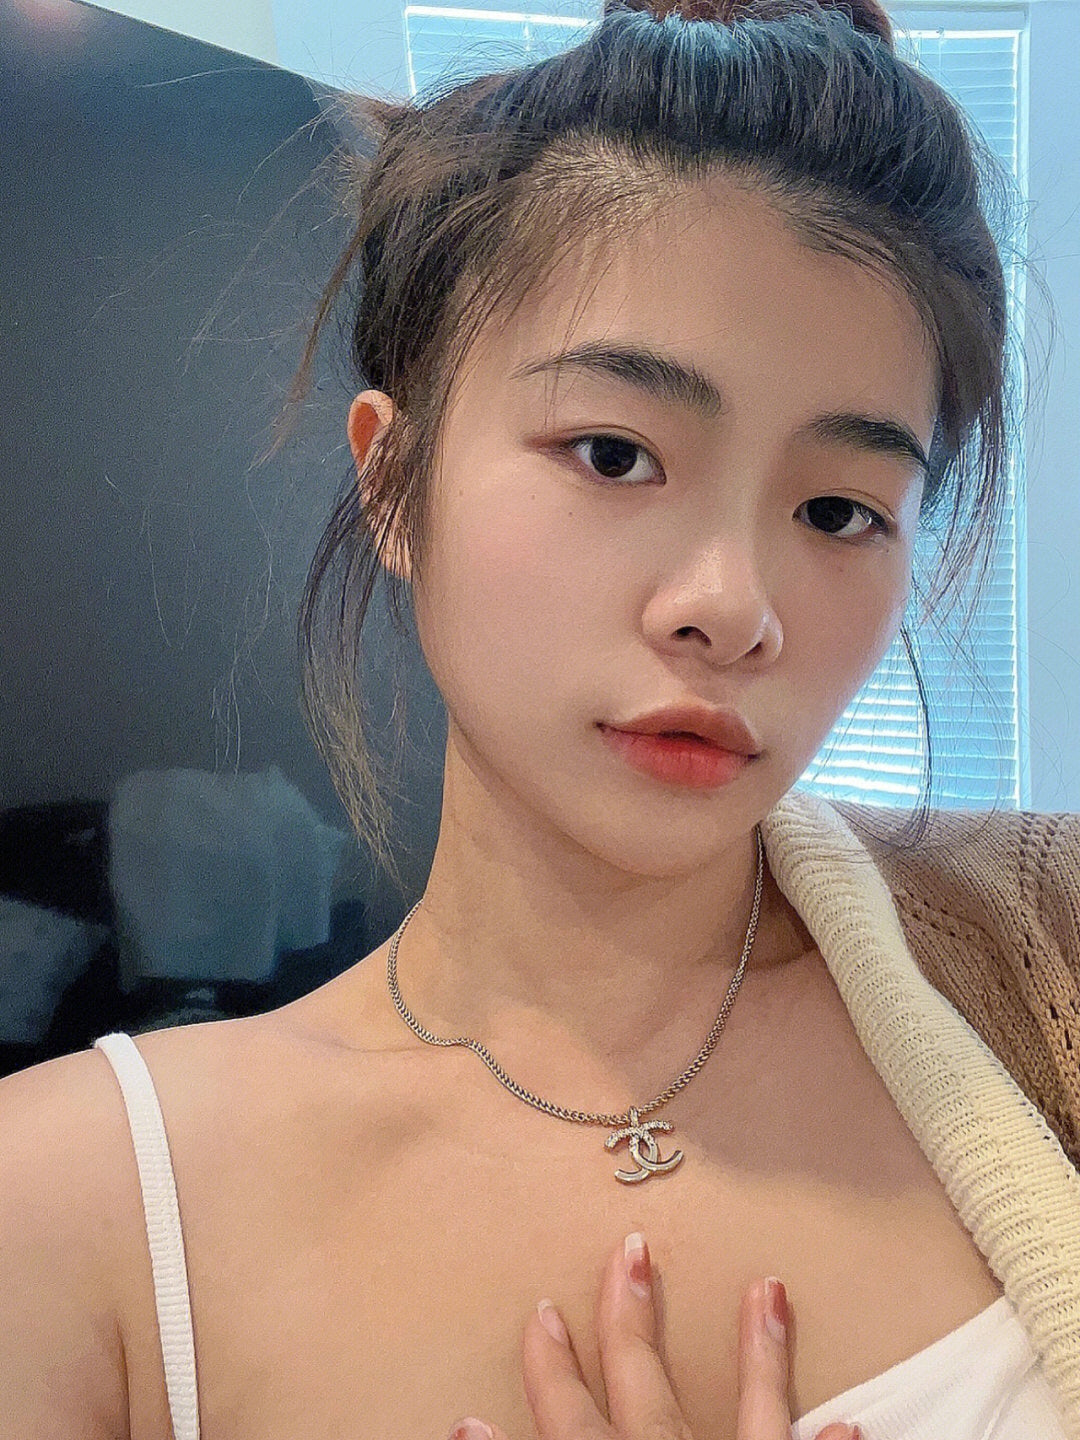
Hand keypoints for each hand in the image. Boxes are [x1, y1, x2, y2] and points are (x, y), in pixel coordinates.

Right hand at [445, 1233, 860, 1439]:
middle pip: (649, 1392)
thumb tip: (466, 1431)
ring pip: (757, 1411)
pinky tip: (849, 1423)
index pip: (571, 1425)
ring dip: (762, 1351)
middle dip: (634, 1320)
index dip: (551, 1372)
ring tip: (771, 1290)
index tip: (541, 1317)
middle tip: (634, 1251)